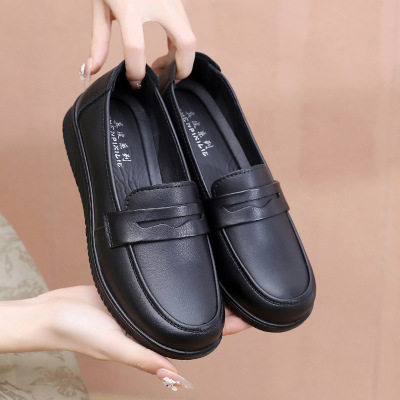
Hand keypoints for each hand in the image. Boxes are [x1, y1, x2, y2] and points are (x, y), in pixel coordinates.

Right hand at [0, 285, 249, 388]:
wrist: (54, 310)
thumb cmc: (78, 331)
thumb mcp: (113, 345)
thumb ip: (143, 358)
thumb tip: (176, 380)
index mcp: (154, 341)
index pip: (200, 335)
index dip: (227, 327)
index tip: (253, 318)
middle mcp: (154, 327)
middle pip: (196, 318)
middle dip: (222, 309)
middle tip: (249, 293)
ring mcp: (146, 310)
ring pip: (183, 302)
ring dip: (204, 295)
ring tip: (226, 283)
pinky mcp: (136, 295)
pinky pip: (165, 290)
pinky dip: (181, 285)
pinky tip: (190, 275)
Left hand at [85, 0, 195, 87]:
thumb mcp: (101, 7)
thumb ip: (98, 41)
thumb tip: (92, 69)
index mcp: (130, 7)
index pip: (136, 48)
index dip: (136, 72)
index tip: (135, 81)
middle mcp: (158, 3)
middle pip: (184, 43)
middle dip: (181, 69)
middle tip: (169, 81)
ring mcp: (172, 0)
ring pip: (189, 37)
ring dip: (181, 58)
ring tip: (163, 66)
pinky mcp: (177, 1)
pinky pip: (186, 29)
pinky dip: (180, 46)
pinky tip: (167, 52)